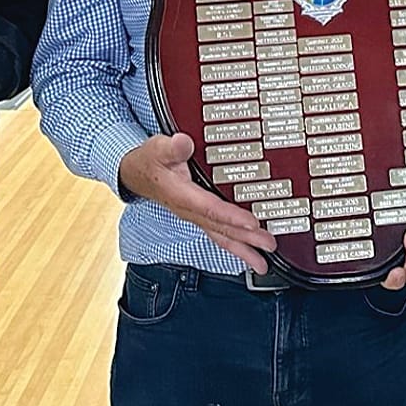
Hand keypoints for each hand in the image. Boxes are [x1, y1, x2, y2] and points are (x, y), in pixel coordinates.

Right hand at [119, 132, 277, 273]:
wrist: (135, 174)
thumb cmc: (149, 161)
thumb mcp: (157, 148)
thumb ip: (171, 147)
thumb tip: (184, 142)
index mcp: (182, 195)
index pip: (210, 208)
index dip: (231, 217)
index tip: (252, 223)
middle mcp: (190, 211)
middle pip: (221, 228)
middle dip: (246, 239)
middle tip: (269, 246)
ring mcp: (194, 216)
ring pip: (221, 237)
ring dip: (243, 250)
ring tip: (262, 264)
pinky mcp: (198, 217)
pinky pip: (218, 234)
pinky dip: (235, 245)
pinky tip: (248, 252)